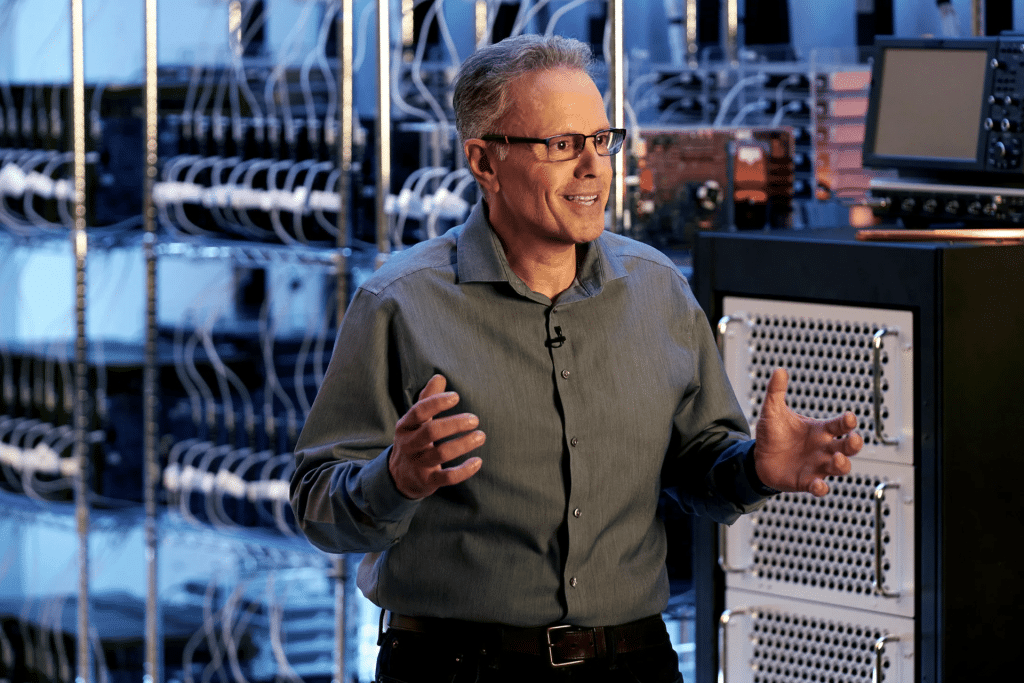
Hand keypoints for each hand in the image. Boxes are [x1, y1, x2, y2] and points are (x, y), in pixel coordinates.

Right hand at [389, 374, 484, 499]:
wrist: (399, 477)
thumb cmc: (413, 440)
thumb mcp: (415, 421)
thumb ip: (427, 399)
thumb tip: (439, 377)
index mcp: (406, 426)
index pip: (419, 411)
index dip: (437, 403)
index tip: (456, 397)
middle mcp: (409, 445)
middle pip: (431, 432)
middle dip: (454, 424)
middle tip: (475, 419)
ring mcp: (418, 464)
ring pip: (441, 454)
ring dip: (463, 444)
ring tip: (481, 436)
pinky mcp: (428, 481)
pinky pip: (447, 478)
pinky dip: (464, 470)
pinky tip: (478, 461)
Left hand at [753, 368, 862, 496]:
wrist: (758, 458)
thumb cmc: (773, 434)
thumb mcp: (772, 412)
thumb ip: (777, 392)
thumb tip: (779, 371)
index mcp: (820, 430)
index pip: (840, 425)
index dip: (848, 422)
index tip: (849, 418)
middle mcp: (823, 448)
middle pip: (848, 447)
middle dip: (854, 444)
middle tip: (852, 439)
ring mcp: (817, 466)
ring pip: (840, 468)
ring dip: (842, 465)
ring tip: (837, 459)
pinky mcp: (806, 481)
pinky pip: (820, 487)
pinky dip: (821, 488)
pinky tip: (819, 485)